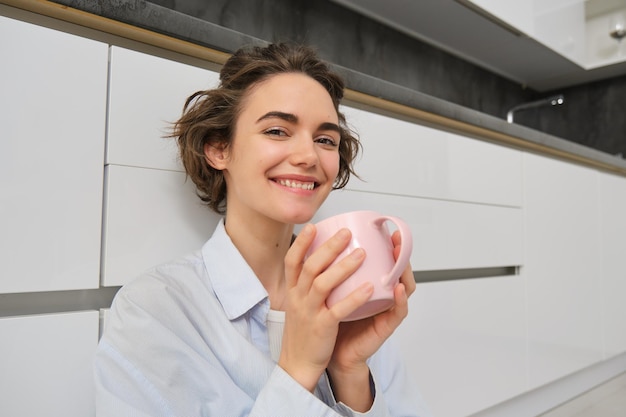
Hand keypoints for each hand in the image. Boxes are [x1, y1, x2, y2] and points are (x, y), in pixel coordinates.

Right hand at [278, 224, 371, 391]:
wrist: (298, 364)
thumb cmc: (304, 333)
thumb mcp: (299, 304)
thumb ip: (307, 285)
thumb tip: (321, 262)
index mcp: (293, 291)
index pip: (291, 261)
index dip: (301, 243)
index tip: (313, 227)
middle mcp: (298, 299)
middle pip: (310, 266)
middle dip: (329, 247)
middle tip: (346, 233)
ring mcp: (309, 312)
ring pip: (323, 284)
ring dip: (343, 267)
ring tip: (361, 254)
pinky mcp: (322, 327)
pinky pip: (339, 310)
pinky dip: (354, 298)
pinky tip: (368, 288)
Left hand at [326, 230, 414, 409]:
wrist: (328, 353)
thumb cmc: (329, 321)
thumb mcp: (327, 290)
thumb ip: (326, 270)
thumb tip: (315, 241)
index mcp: (367, 285)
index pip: (383, 262)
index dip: (386, 246)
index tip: (384, 229)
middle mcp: (379, 295)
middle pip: (396, 271)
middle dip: (399, 253)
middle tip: (395, 239)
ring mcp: (385, 310)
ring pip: (402, 287)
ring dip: (403, 272)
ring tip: (400, 259)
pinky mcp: (385, 326)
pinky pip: (397, 312)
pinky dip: (400, 300)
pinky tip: (399, 289)